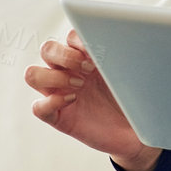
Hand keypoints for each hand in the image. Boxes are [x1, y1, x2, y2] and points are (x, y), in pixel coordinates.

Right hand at [24, 28, 148, 160]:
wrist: (136, 133)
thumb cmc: (133, 101)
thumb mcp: (129, 77)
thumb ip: (120, 58)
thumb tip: (120, 40)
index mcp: (86, 58)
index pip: (70, 37)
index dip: (79, 40)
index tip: (97, 52)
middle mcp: (69, 72)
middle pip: (46, 49)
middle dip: (64, 55)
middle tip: (88, 69)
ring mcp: (60, 94)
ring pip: (33, 74)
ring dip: (53, 76)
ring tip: (79, 86)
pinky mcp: (58, 118)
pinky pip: (38, 108)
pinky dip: (49, 103)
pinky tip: (72, 102)